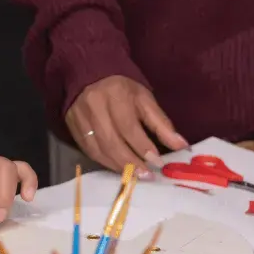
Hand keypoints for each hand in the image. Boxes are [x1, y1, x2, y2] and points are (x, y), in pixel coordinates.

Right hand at [66, 75, 189, 175]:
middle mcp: (94, 107)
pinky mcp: (72, 127)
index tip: (158, 162)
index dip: (143, 147)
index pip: (128, 127)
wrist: (91, 76)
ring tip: (135, 176)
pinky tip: (119, 169)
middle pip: (111, 142)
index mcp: (115, 96)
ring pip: (98, 149)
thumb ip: (162, 124)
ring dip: (118, 166)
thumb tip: (182, 146)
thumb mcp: (146, 100)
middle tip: (147, 176)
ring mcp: (79, 118)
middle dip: (131, 162)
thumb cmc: (124, 90)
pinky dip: (105, 162)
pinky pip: (88, 150)